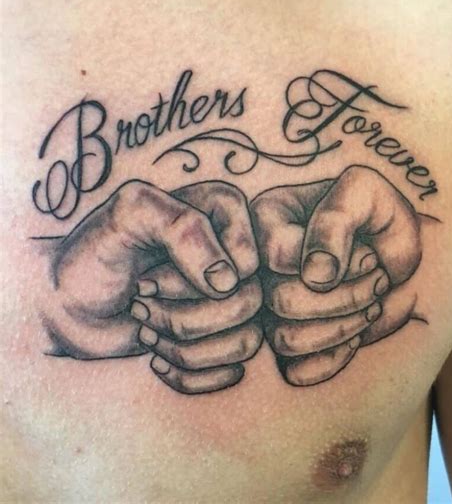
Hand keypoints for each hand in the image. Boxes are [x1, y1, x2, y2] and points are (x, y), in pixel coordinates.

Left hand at [44, 180, 261, 386]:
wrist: (68, 300)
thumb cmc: (95, 253)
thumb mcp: (129, 217)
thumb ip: (183, 229)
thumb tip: (229, 283)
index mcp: (225, 212)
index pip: (247, 263)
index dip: (191, 281)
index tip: (145, 276)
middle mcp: (236, 255)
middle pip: (248, 305)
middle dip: (182, 318)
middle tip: (139, 305)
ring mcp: (232, 299)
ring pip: (245, 342)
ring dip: (185, 349)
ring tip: (146, 330)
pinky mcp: (222, 338)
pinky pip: (230, 372)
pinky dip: (188, 374)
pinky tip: (157, 358)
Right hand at [250, 165, 422, 385]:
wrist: (390, 247)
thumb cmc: (376, 213)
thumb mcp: (364, 193)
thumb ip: (336, 220)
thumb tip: (315, 276)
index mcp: (266, 219)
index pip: (277, 254)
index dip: (329, 260)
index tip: (368, 252)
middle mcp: (257, 265)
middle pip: (281, 301)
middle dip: (345, 297)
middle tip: (377, 279)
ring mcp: (266, 306)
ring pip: (285, 340)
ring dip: (344, 326)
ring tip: (371, 302)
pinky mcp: (283, 339)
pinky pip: (296, 369)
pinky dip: (336, 357)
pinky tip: (357, 332)